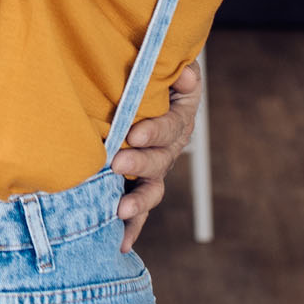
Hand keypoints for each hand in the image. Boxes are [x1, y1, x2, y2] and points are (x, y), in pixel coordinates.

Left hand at [111, 59, 201, 252]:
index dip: (156, 131)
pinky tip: (122, 242)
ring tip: (120, 209)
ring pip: (152, 189)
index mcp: (179, 115)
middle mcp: (170, 146)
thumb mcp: (164, 61)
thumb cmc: (148, 68)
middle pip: (161, 160)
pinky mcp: (136, 182)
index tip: (134, 133)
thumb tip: (186, 74)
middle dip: (140, 164)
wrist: (134, 84)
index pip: (172, 125)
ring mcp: (154, 168)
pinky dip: (132, 226)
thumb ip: (175, 67)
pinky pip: (138, 207)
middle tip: (117, 162)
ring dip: (138, 202)